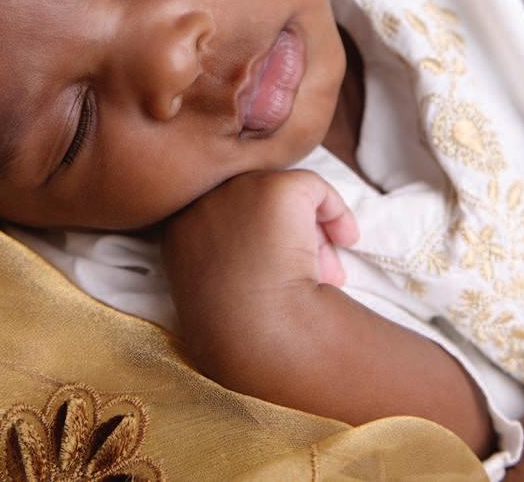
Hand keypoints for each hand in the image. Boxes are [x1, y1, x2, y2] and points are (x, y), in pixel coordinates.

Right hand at [162, 169, 358, 354]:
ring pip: (283, 196)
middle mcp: (199, 201)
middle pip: (254, 204)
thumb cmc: (235, 329)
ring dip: (309, 233)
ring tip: (328, 272)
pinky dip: (335, 211)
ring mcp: (235, 189)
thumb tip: (267, 242)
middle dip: (287, 238)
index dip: (258, 245)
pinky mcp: (274, 188)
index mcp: (176, 228)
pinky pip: (313, 188)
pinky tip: (347, 239)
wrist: (254, 335)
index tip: (278, 278)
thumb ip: (226, 256)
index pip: (226, 218)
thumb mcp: (212, 288)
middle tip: (316, 276)